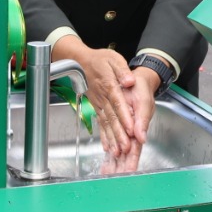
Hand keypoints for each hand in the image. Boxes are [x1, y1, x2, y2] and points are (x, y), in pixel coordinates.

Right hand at [53, 36, 136, 157]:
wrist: (80, 62)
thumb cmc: (99, 59)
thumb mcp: (113, 59)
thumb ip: (122, 70)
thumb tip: (129, 81)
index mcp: (109, 85)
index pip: (118, 103)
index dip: (125, 117)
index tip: (131, 129)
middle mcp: (102, 97)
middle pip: (112, 118)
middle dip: (119, 134)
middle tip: (126, 148)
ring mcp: (98, 103)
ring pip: (106, 123)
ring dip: (112, 138)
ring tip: (118, 152)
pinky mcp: (96, 107)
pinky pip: (100, 123)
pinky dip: (104, 136)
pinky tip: (107, 147)